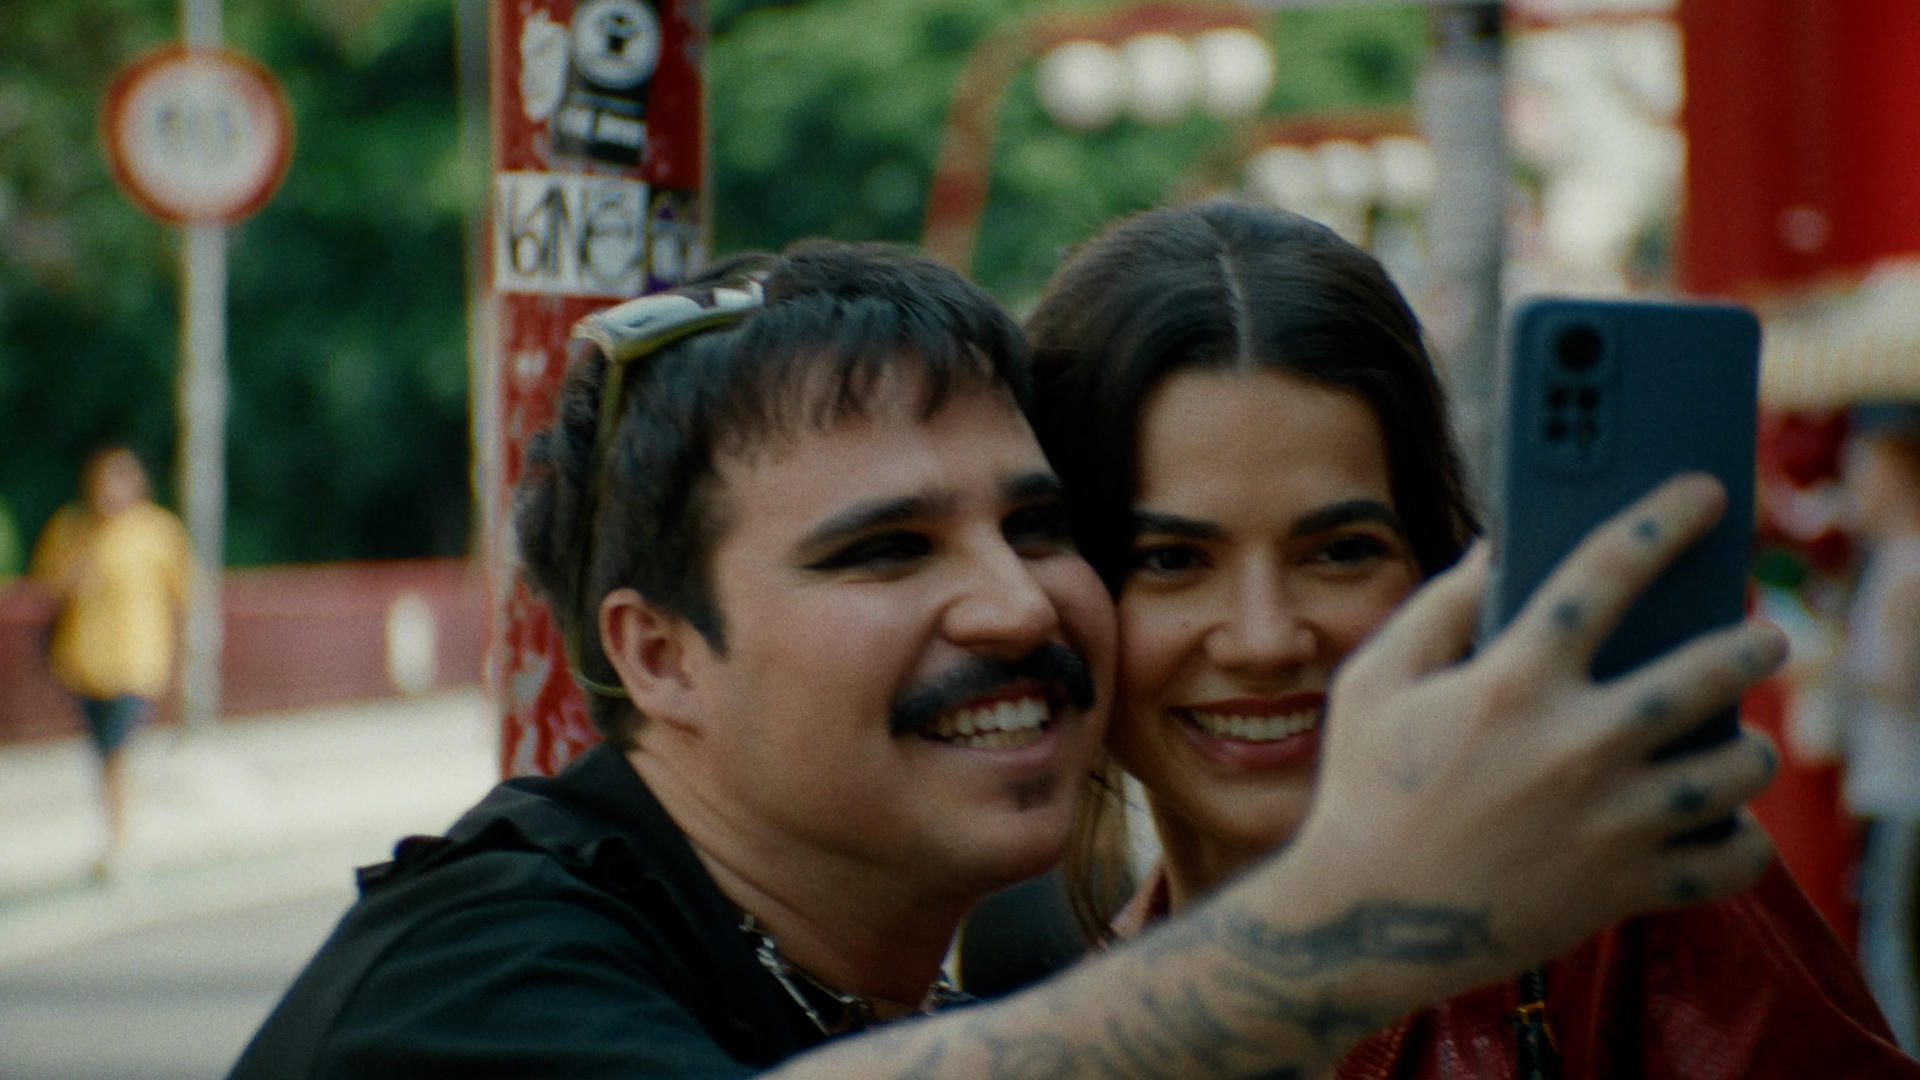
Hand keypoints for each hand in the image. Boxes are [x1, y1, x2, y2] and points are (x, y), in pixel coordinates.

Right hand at [1291, 473, 1782, 983]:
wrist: (1366, 921)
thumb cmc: (1364, 791)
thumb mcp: (1375, 682)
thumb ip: (1437, 608)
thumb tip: (1496, 549)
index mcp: (1513, 681)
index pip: (1608, 572)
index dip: (1664, 520)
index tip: (1705, 495)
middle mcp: (1576, 744)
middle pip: (1712, 670)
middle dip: (1755, 642)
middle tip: (1762, 638)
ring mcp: (1611, 820)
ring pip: (1738, 768)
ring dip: (1750, 746)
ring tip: (1738, 739)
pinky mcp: (1626, 886)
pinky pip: (1730, 861)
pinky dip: (1738, 840)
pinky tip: (1719, 822)